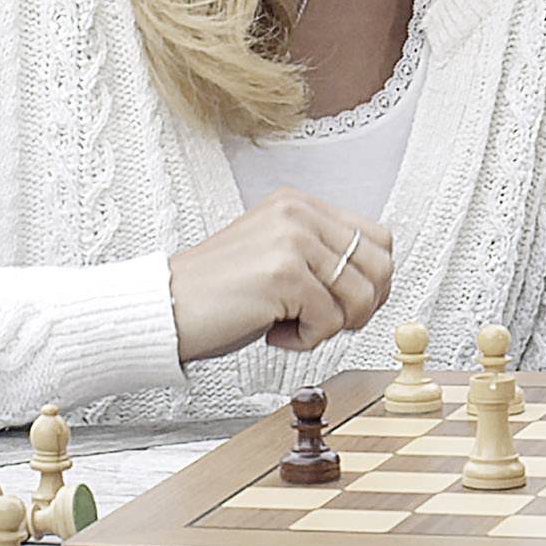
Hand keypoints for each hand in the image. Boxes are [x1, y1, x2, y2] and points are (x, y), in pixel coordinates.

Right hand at [166, 190, 392, 360]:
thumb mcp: (277, 257)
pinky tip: (270, 331)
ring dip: (330, 326)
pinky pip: (330, 321)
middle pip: (380, 266)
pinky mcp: (285, 274)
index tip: (347, 306)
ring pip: (361, 297)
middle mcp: (298, 213)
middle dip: (361, 307)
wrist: (164, 311)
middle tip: (321, 321)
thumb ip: (320, 256)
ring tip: (289, 325)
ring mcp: (293, 239)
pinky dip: (305, 341)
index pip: (378, 238)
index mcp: (298, 204)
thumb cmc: (217, 295)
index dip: (374, 281)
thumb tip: (376, 282)